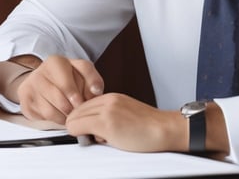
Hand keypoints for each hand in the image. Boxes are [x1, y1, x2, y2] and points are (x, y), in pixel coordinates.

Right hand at [15, 55, 103, 124]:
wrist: (42, 83)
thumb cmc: (66, 79)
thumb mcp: (81, 74)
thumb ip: (93, 80)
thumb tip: (96, 91)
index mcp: (56, 62)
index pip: (68, 77)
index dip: (78, 92)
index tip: (82, 102)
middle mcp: (40, 71)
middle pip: (60, 97)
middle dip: (73, 108)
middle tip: (78, 111)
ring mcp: (30, 85)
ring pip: (51, 110)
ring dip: (65, 116)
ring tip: (70, 113)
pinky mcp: (25, 99)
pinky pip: (44, 116)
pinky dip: (56, 119)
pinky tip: (59, 114)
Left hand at [65, 93, 184, 151]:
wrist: (164, 129)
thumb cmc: (147, 127)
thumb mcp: (123, 113)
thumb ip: (105, 115)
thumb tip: (86, 127)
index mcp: (109, 97)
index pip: (80, 106)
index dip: (81, 121)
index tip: (87, 130)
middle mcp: (105, 100)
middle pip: (74, 112)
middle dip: (79, 127)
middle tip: (95, 137)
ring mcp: (106, 110)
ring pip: (74, 120)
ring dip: (83, 132)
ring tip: (104, 138)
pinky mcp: (107, 123)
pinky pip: (79, 128)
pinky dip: (83, 137)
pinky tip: (104, 141)